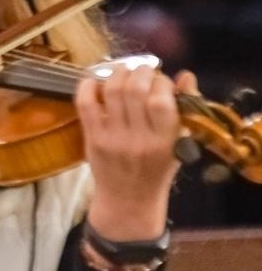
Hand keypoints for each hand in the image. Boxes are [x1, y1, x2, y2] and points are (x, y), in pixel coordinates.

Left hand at [76, 63, 189, 241]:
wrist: (128, 199)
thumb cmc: (157, 169)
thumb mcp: (179, 144)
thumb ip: (184, 111)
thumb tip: (185, 76)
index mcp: (165, 141)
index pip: (161, 100)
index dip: (162, 81)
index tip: (162, 80)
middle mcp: (138, 138)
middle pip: (135, 90)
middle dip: (139, 71)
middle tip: (142, 70)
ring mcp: (113, 138)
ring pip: (112, 92)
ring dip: (117, 73)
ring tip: (123, 71)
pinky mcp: (92, 138)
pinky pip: (85, 104)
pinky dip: (88, 86)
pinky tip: (95, 81)